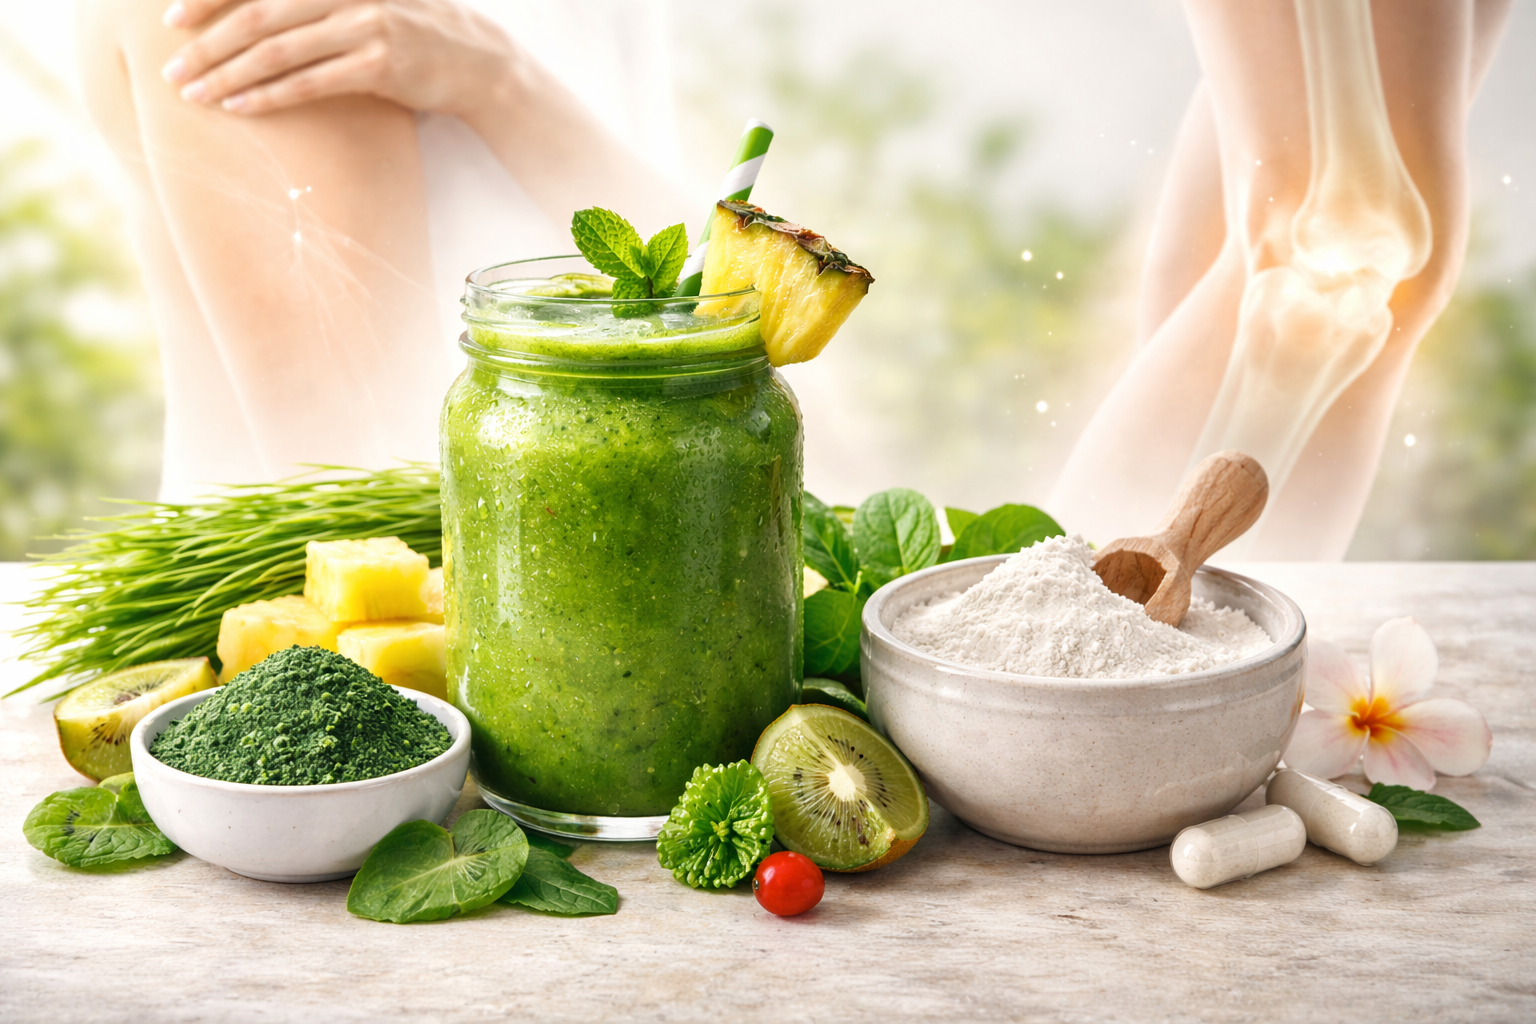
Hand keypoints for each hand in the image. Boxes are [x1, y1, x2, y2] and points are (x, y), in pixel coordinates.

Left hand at [159, 0, 516, 117]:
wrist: (480, 62)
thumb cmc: (413, 35)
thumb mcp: (363, 6)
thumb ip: (316, 8)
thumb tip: (261, 17)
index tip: (170, 19)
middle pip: (256, 16)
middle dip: (206, 44)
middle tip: (171, 70)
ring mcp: (365, 26)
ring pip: (277, 51)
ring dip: (228, 75)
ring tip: (195, 95)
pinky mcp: (380, 66)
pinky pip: (311, 82)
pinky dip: (270, 95)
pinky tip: (240, 108)